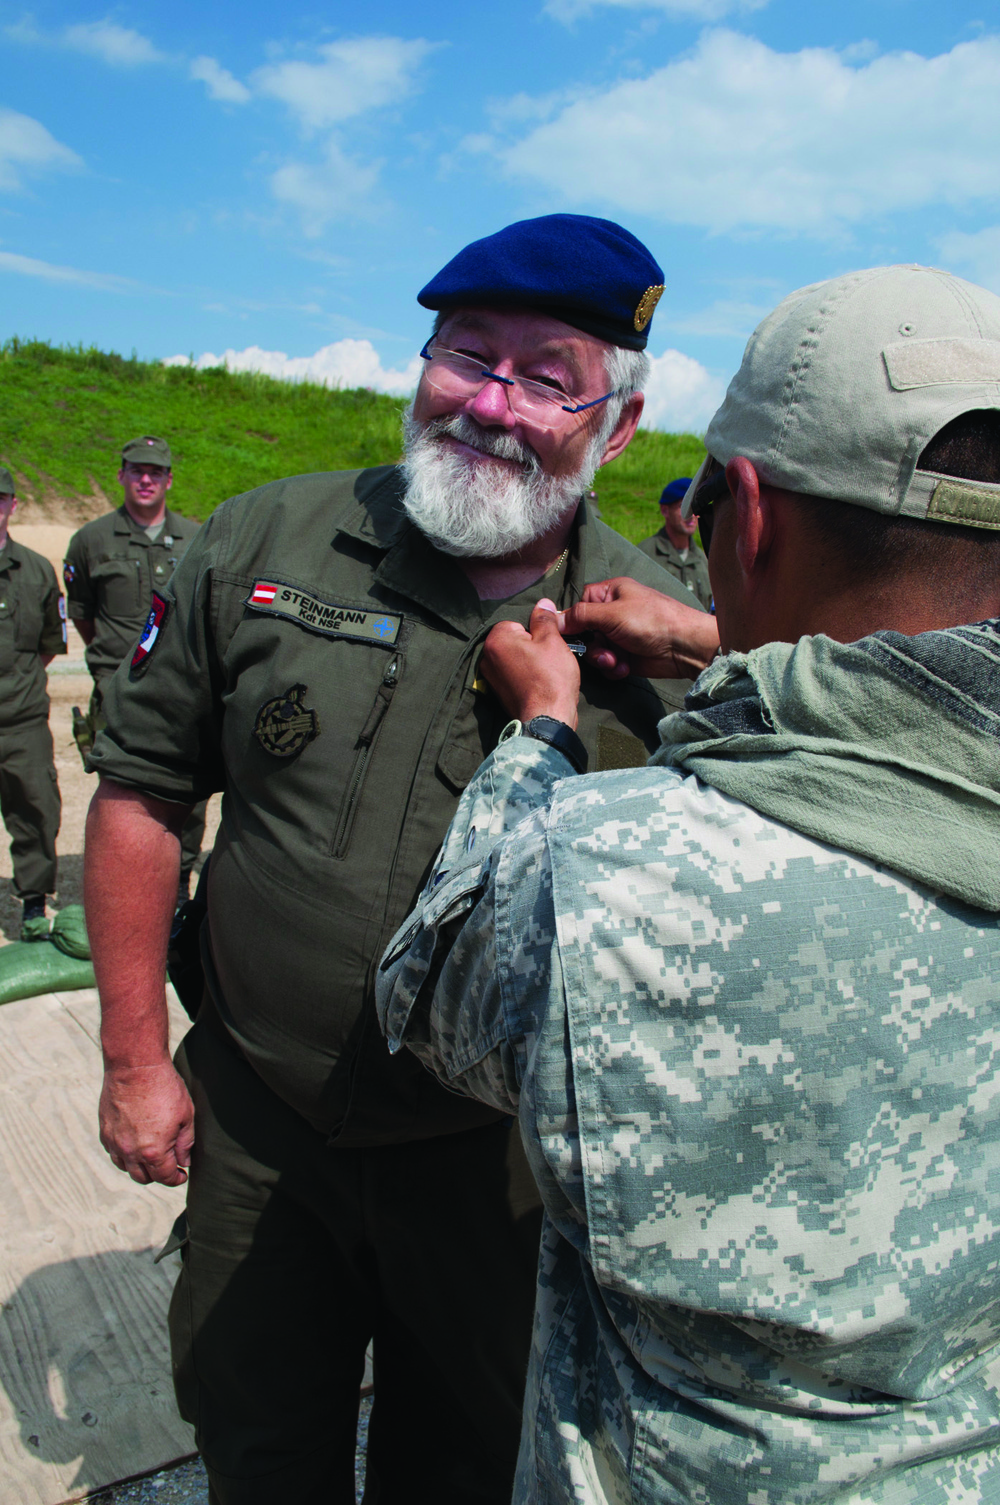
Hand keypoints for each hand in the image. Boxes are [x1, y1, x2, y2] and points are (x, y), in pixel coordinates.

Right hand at [99, 1062, 194, 1186]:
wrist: (135, 1066)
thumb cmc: (164, 1087)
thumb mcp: (186, 1115)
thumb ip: (186, 1143)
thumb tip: (184, 1161)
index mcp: (153, 1151)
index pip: (164, 1177)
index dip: (176, 1178)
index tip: (181, 1174)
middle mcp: (130, 1152)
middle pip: (143, 1177)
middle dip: (158, 1175)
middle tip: (168, 1165)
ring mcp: (114, 1142)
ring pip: (126, 1168)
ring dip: (140, 1167)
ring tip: (152, 1156)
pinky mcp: (105, 1131)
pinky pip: (114, 1153)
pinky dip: (125, 1154)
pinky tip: (135, 1144)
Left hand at [481, 598, 580, 727]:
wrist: (547, 719)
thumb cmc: (550, 678)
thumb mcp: (552, 641)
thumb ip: (544, 619)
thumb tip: (543, 603)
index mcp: (496, 640)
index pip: (516, 622)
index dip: (535, 631)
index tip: (547, 644)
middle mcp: (487, 657)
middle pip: (513, 640)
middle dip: (530, 645)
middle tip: (548, 658)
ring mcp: (490, 677)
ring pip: (514, 657)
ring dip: (528, 660)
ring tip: (545, 671)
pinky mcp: (498, 692)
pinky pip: (512, 674)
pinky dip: (524, 675)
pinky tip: (539, 683)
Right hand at [558, 578, 719, 679]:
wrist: (684, 647)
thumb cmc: (651, 620)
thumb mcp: (612, 614)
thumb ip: (580, 616)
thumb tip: (553, 616)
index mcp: (610, 593)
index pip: (579, 605)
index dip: (572, 620)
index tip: (568, 634)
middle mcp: (612, 613)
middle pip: (583, 631)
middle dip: (590, 645)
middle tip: (601, 651)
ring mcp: (618, 636)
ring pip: (593, 650)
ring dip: (602, 658)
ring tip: (616, 661)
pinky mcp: (625, 656)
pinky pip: (606, 664)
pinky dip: (612, 667)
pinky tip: (624, 667)